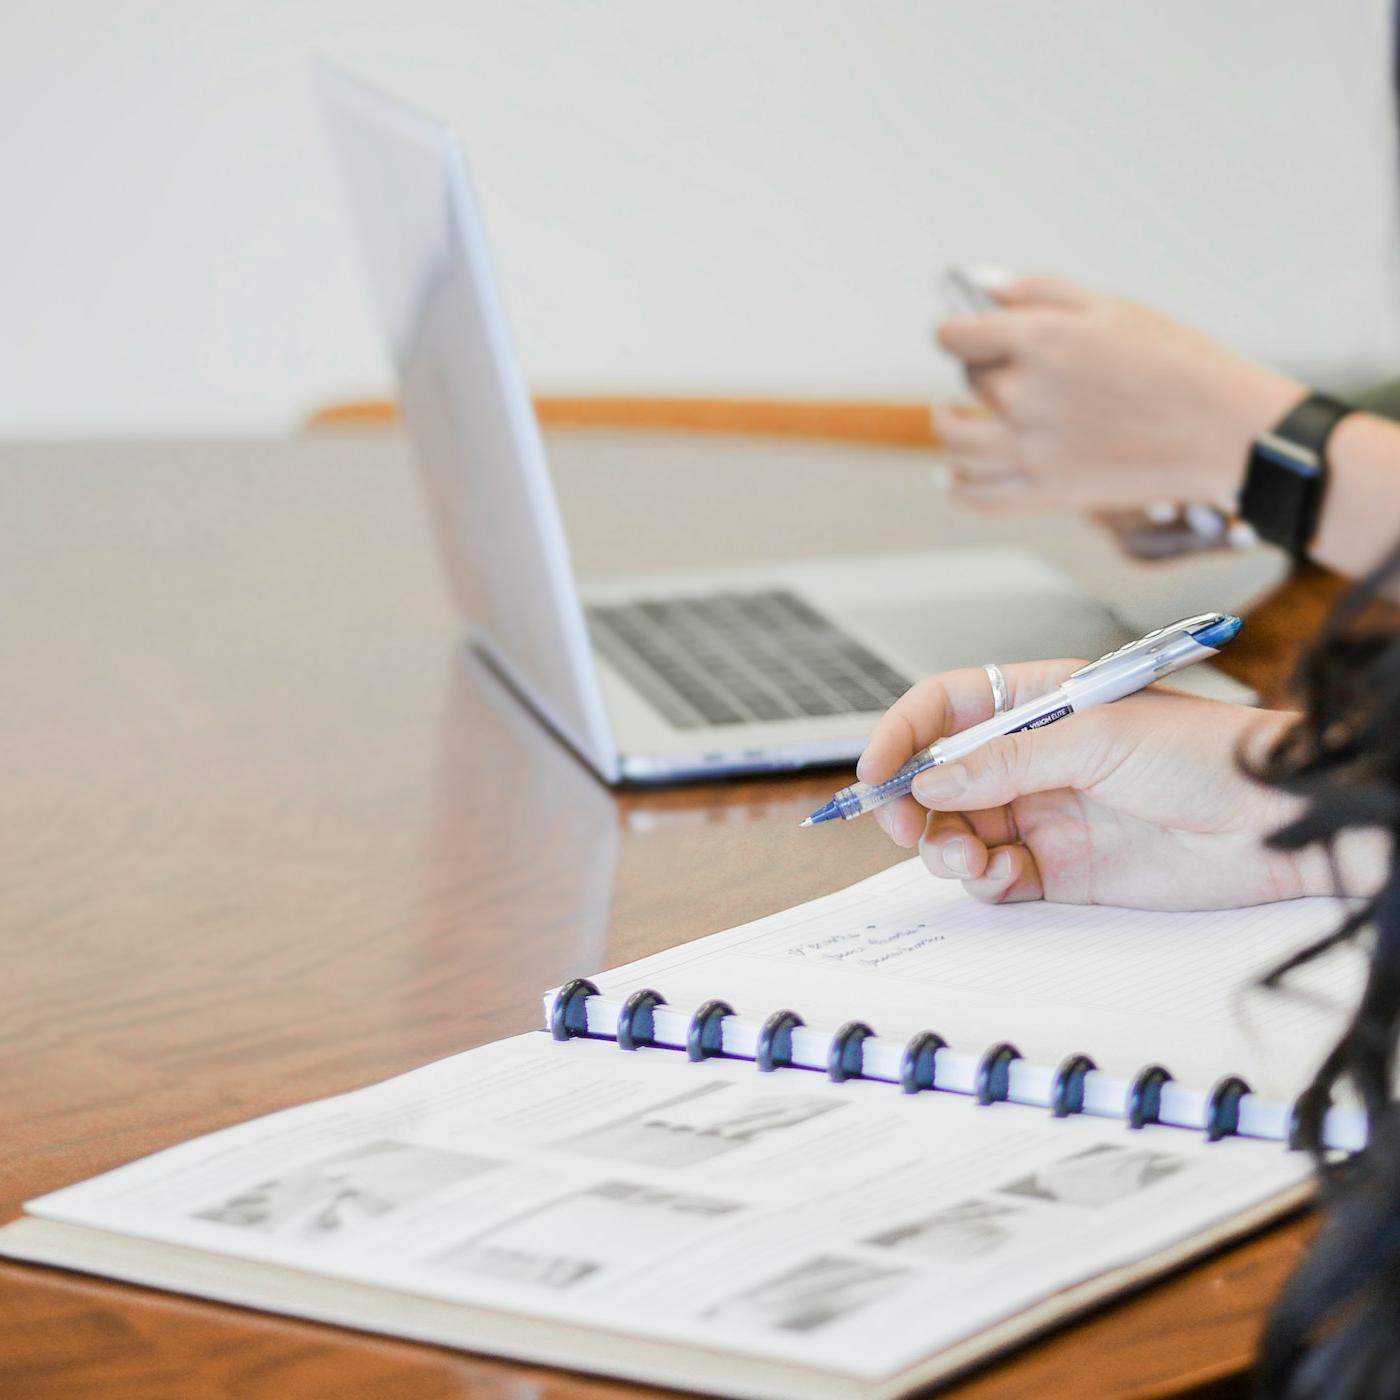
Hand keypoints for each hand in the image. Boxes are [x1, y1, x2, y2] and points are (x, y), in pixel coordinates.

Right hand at [857, 659, 1319, 909]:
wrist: (1279, 824)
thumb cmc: (1208, 754)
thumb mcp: (1098, 739)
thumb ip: (1006, 763)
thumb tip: (930, 782)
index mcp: (1038, 703)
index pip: (945, 708)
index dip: (902, 735)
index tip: (874, 772)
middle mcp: (1032, 759)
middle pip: (938, 778)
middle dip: (912, 803)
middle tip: (905, 827)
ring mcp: (1044, 813)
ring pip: (958, 831)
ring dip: (945, 846)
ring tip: (969, 857)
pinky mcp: (1061, 869)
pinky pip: (995, 877)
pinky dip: (984, 881)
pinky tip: (1006, 876)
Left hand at [934, 277, 1304, 511]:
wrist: (1224, 429)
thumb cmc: (1175, 361)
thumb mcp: (1110, 307)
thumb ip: (1038, 292)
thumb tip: (982, 287)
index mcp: (1039, 340)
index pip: (955, 334)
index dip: (954, 328)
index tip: (961, 329)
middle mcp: (1025, 395)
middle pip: (969, 379)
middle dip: (979, 367)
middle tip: (1004, 366)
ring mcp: (1031, 449)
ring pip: (956, 440)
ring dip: (949, 424)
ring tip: (953, 415)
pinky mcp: (1046, 492)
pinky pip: (978, 496)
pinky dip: (958, 487)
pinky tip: (953, 474)